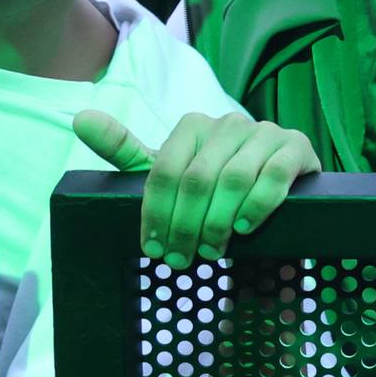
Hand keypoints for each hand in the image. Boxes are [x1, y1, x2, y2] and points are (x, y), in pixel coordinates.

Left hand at [72, 109, 319, 270]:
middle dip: (186, 226)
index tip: (154, 249)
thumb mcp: (169, 170)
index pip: (164, 171)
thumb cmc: (214, 182)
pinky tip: (245, 228)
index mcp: (193, 126)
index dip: (156, 214)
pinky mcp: (296, 146)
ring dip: (219, 223)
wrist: (273, 182)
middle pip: (197, 179)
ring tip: (212, 251)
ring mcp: (265, 132)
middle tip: (183, 259)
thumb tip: (79, 118)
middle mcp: (229, 123)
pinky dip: (257, 206)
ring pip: (234, 179)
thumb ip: (125, 149)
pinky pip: (274, 175)